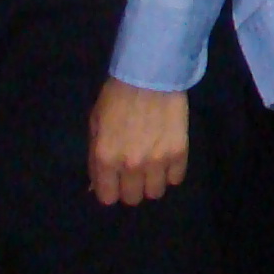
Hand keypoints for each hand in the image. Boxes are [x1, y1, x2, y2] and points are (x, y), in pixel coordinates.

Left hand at [88, 80, 188, 206]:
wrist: (150, 74)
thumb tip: (97, 186)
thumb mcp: (95, 126)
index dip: (111, 189)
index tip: (115, 180)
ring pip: (155, 193)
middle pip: (132, 199)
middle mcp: (130, 165)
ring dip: (152, 182)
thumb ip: (96, 158)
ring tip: (152, 165)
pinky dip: (171, 172)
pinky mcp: (179, 153)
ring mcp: (157, 161)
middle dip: (131, 187)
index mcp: (105, 159)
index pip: (107, 198)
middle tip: (133, 171)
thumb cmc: (117, 97)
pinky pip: (176, 178)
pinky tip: (166, 156)